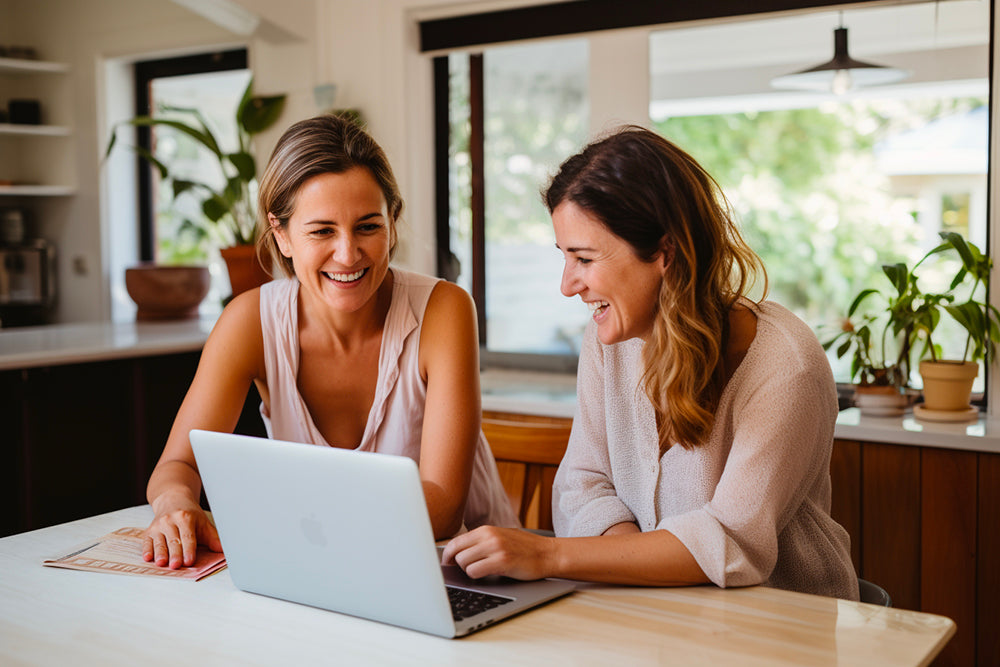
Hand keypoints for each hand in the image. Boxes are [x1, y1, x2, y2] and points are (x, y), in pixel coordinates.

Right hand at [143, 495, 222, 568]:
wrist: (172, 500)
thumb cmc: (189, 514)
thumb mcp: (202, 522)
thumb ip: (212, 537)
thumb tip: (222, 550)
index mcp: (185, 518)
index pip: (188, 536)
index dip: (189, 549)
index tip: (190, 561)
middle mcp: (170, 520)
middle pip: (173, 541)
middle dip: (175, 554)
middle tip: (176, 565)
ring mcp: (158, 526)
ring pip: (159, 542)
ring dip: (160, 554)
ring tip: (162, 563)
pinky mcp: (149, 531)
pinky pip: (147, 542)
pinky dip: (147, 550)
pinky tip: (148, 558)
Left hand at [441, 526, 555, 579]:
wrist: (548, 554)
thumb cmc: (525, 548)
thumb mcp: (501, 536)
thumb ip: (482, 541)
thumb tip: (459, 551)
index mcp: (486, 529)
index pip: (456, 541)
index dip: (447, 555)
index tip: (446, 563)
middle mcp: (489, 536)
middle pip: (456, 553)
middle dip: (457, 565)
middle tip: (464, 570)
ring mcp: (496, 548)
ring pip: (463, 563)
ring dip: (468, 571)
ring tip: (481, 571)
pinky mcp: (502, 561)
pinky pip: (475, 571)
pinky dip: (476, 576)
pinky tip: (487, 574)